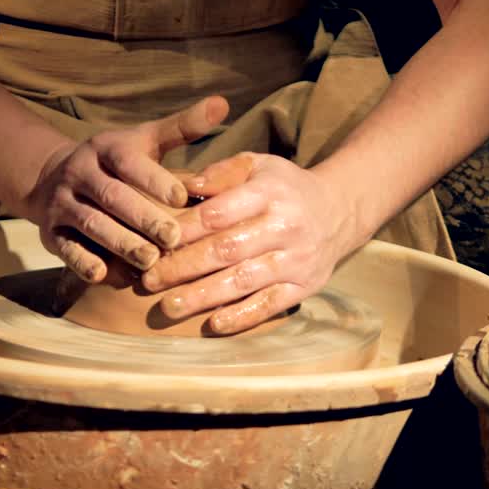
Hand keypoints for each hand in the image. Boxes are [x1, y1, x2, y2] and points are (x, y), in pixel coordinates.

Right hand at [21, 97, 229, 282]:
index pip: (129, 162)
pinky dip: (83, 262)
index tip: (182, 198)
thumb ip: (182, 127)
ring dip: (119, 243)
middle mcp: (80, 172)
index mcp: (106, 148)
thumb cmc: (118, 162)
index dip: (154, 180)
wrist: (53, 177)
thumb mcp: (145, 140)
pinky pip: (66, 248)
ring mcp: (62, 202)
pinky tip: (105, 276)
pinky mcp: (51, 232)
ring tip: (149, 261)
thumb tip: (222, 104)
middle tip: (173, 238)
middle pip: (112, 196)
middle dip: (142, 218)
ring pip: (90, 223)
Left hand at [140, 152, 367, 334]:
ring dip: (203, 296)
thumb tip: (184, 187)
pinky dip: (241, 316)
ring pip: (244, 281)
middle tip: (149, 279)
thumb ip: (221, 174)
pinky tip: (213, 324)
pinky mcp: (304, 286)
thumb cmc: (284, 188)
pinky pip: (270, 305)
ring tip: (168, 306)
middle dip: (184, 266)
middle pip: (227, 250)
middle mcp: (285, 226)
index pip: (219, 213)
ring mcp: (296, 260)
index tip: (154, 242)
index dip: (184, 230)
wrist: (339, 210)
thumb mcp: (258, 165)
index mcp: (269, 193)